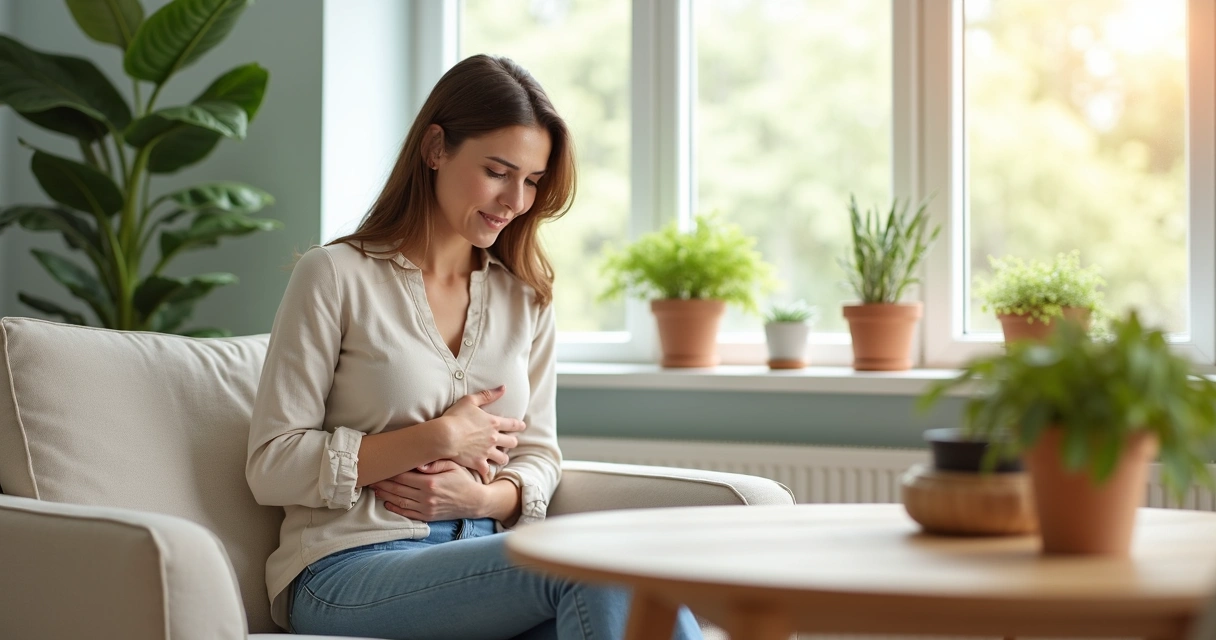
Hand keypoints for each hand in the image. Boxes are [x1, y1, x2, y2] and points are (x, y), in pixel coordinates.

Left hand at [371, 463, 487, 520]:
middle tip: (371, 477)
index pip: (403, 475)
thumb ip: (434, 463)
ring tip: (375, 488)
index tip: (380, 467)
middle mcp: (426, 496)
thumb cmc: (463, 480)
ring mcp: (426, 508)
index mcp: (430, 482)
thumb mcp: (453, 466)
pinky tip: (387, 502)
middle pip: (398, 488)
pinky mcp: (427, 516)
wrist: (475, 501)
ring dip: (385, 495)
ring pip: (399, 501)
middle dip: (383, 482)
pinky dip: (395, 508)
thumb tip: (417, 462)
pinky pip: (407, 513)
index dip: (389, 471)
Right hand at [439, 386, 525, 479]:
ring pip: (503, 458)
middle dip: (512, 442)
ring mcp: (487, 452)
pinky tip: (485, 470)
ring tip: (500, 457)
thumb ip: (488, 395)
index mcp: (494, 423)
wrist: (445, 436)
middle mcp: (494, 439)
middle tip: (510, 442)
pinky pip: (487, 470)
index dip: (519, 425)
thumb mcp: (470, 400)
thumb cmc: (455, 417)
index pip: (513, 424)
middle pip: (512, 443)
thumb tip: (503, 388)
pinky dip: (486, 470)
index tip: (522, 426)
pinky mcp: (479, 463)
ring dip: (502, 457)